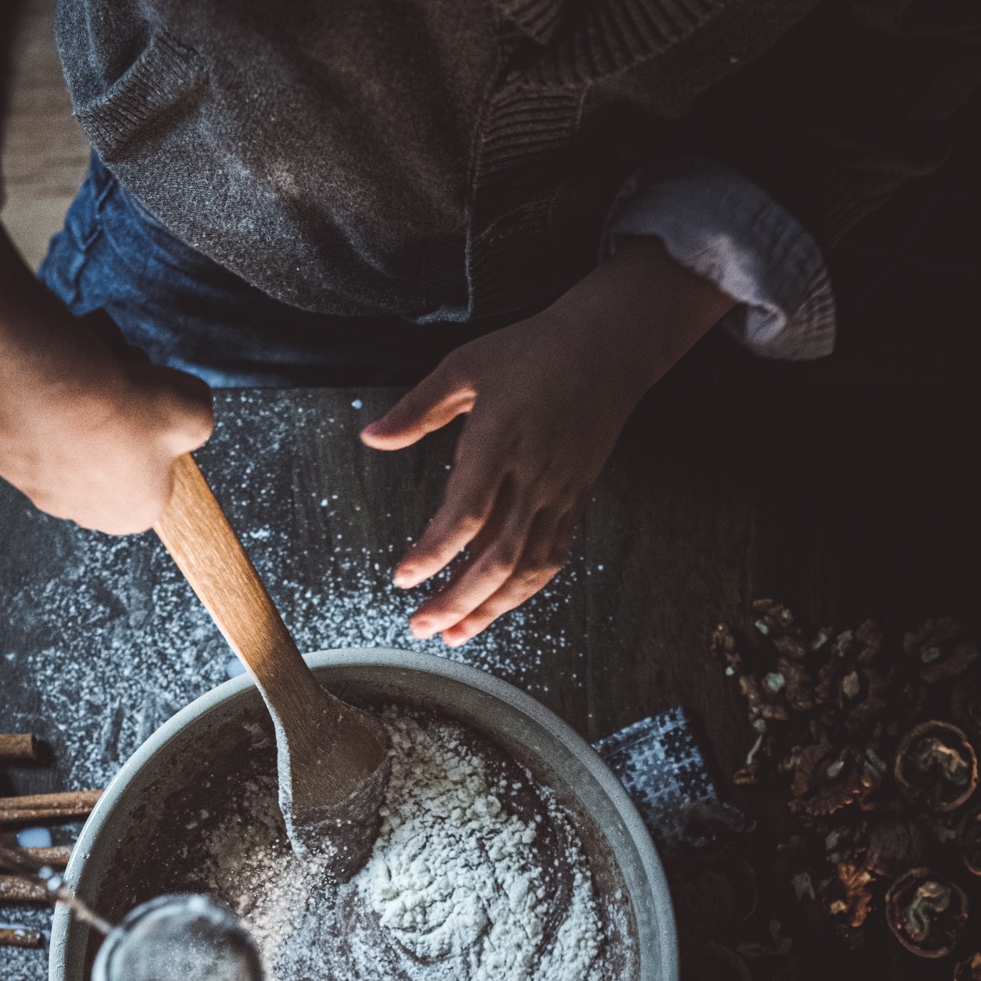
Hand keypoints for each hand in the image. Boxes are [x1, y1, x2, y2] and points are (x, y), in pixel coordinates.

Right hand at [0, 229, 212, 532]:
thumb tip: (187, 413)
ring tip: (88, 365)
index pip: (160, 470)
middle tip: (126, 372)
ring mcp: (38, 486)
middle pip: (117, 447)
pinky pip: (35, 416)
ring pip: (75, 429)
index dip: (161, 423)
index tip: (156, 395)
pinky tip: (52, 370)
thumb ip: (199, 419)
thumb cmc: (122, 406)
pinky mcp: (3, 455)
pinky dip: (46, 390)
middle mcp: (84, 511)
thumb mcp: (195, 411)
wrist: (42, 383)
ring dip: (86, 393)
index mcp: (135, 512)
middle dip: (123, 407)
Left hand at [361, 238, 734, 642]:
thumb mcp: (464, 366)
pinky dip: (524, 589)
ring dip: (489, 607)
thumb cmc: (532, 351)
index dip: (434, 552)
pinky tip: (496, 607)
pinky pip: (553, 556)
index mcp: (501, 439)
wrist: (610, 346)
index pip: (466, 512)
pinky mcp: (578, 498)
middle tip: (420, 626)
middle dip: (457, 599)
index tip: (403, 579)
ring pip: (527, 566)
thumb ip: (416, 409)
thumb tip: (370, 437)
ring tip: (453, 634)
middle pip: (497, 555)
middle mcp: (534, 474)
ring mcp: (561, 491)